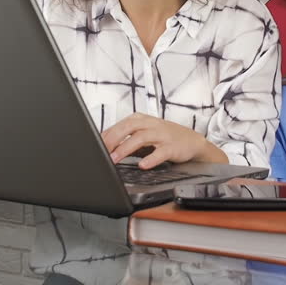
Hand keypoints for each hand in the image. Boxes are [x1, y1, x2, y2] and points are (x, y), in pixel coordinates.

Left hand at [101, 113, 226, 168]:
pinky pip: (161, 152)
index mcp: (141, 120)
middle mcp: (150, 124)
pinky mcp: (172, 147)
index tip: (93, 146)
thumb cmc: (164, 137)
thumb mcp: (143, 135)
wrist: (192, 141)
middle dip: (112, 139)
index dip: (106, 135)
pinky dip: (151, 158)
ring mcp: (162, 135)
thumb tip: (103, 147)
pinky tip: (143, 165)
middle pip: (128, 127)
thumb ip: (125, 139)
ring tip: (115, 159)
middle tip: (101, 151)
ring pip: (141, 138)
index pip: (119, 125)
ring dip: (126, 148)